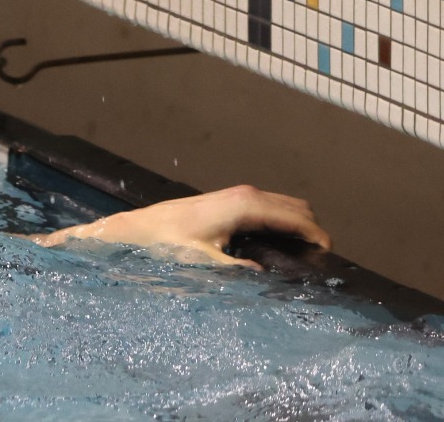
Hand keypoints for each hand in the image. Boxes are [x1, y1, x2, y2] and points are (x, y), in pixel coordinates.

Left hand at [38, 184, 330, 267]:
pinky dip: (284, 220)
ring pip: (285, 204)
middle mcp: (245, 195)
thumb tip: (263, 275)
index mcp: (244, 205)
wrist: (142, 228)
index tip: (329, 255)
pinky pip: (271, 207)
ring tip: (305, 252)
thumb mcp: (203, 261)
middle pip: (297, 206)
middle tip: (320, 259)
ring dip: (299, 223)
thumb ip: (234, 269)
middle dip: (313, 228)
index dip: (317, 234)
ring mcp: (238, 195)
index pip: (295, 216)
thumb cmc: (168, 243)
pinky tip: (281, 242)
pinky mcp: (231, 200)